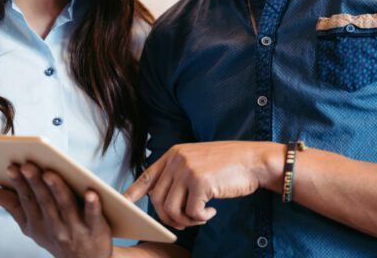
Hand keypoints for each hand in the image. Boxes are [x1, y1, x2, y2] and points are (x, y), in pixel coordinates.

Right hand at [0, 163, 112, 257]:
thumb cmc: (56, 236)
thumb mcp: (31, 227)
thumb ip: (12, 207)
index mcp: (37, 224)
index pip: (26, 200)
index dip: (18, 184)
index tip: (11, 167)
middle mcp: (54, 227)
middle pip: (44, 201)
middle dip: (34, 183)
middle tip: (27, 165)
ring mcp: (74, 229)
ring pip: (65, 205)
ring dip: (58, 189)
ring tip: (50, 173)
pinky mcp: (96, 229)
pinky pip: (93, 216)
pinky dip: (92, 205)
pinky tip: (91, 191)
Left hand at [124, 141, 281, 228]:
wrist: (254, 160)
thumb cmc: (227, 166)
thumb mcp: (197, 162)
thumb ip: (178, 175)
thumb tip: (162, 202)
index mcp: (173, 154)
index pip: (147, 176)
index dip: (133, 192)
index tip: (123, 203)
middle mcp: (176, 160)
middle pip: (157, 199)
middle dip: (168, 218)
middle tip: (185, 222)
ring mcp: (187, 170)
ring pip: (172, 209)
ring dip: (186, 220)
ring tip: (200, 217)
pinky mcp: (201, 182)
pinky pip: (191, 212)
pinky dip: (201, 218)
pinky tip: (212, 211)